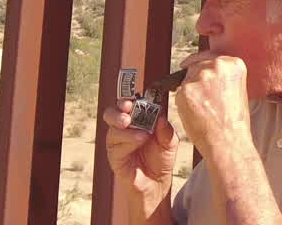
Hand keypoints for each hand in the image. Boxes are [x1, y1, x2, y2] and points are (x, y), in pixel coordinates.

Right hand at [103, 99, 177, 220]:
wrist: (158, 183)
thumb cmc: (162, 159)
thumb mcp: (169, 141)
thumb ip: (165, 129)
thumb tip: (160, 116)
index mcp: (135, 121)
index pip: (127, 105)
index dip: (129, 100)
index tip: (136, 99)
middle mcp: (123, 130)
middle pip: (111, 113)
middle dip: (119, 110)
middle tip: (129, 109)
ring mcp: (117, 143)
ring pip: (112, 129)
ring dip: (126, 128)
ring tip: (142, 133)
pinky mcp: (115, 157)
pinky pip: (116, 147)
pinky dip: (128, 141)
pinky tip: (139, 141)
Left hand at [174, 51, 253, 162]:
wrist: (228, 142)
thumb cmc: (234, 123)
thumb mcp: (238, 91)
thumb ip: (223, 77)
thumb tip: (206, 72)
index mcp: (233, 64)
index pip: (212, 57)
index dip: (203, 64)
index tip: (196, 68)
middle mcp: (217, 66)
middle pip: (197, 65)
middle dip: (196, 78)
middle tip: (203, 98)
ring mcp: (200, 77)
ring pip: (187, 79)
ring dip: (190, 91)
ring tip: (203, 109)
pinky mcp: (185, 90)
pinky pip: (179, 93)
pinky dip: (184, 102)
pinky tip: (196, 113)